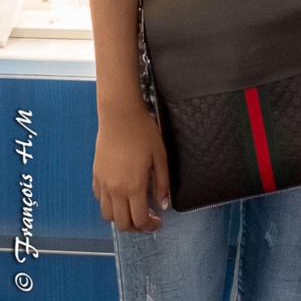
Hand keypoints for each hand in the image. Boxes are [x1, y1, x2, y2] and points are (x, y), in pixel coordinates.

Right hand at [93, 103, 169, 230]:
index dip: (150, 226)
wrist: (119, 115)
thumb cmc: (143, 133)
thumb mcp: (160, 156)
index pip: (140, 219)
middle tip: (147, 218)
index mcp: (134, 186)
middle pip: (122, 224)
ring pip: (108, 215)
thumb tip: (163, 205)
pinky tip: (120, 194)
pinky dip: (109, 204)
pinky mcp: (95, 175)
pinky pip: (100, 199)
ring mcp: (103, 184)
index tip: (158, 222)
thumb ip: (162, 183)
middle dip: (136, 227)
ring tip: (132, 208)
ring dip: (121, 218)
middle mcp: (115, 190)